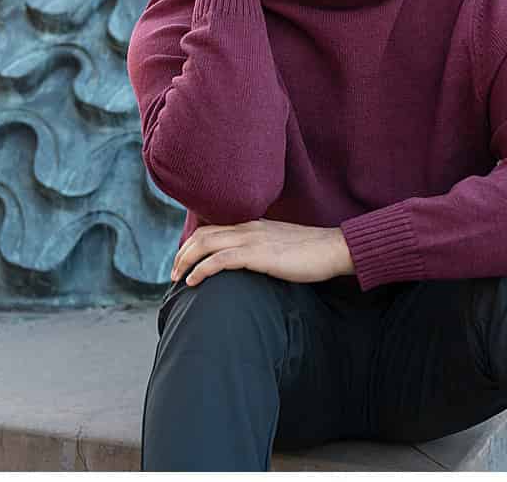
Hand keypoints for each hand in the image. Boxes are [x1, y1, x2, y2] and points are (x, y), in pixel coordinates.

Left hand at [173, 218, 353, 286]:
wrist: (332, 249)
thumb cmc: (310, 253)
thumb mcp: (279, 246)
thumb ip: (261, 250)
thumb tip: (247, 265)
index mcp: (253, 225)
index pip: (212, 227)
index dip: (192, 243)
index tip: (184, 263)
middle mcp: (249, 227)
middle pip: (203, 234)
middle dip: (182, 253)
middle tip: (173, 274)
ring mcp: (253, 239)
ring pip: (207, 243)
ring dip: (186, 261)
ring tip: (177, 279)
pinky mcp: (259, 255)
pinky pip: (221, 259)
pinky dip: (202, 269)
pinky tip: (193, 282)